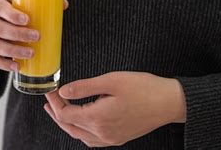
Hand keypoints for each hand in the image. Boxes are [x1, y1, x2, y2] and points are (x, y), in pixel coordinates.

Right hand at [0, 0, 68, 71]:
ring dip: (12, 51)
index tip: (27, 20)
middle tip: (36, 37)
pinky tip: (16, 66)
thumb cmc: (14, 9)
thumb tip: (64, 4)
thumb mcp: (22, 2)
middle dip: (16, 34)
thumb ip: (41, 2)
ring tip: (31, 53)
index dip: (10, 14)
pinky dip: (2, 64)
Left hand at [44, 71, 186, 147]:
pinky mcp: (118, 138)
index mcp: (98, 118)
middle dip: (56, 113)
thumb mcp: (111, 81)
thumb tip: (63, 91)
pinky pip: (92, 140)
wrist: (170, 102)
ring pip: (80, 136)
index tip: (51, 90)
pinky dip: (80, 131)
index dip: (54, 102)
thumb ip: (84, 86)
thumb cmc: (144, 88)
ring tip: (58, 110)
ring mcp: (111, 138)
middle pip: (70, 127)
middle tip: (50, 100)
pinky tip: (80, 122)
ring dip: (67, 123)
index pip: (65, 114)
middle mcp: (102, 133)